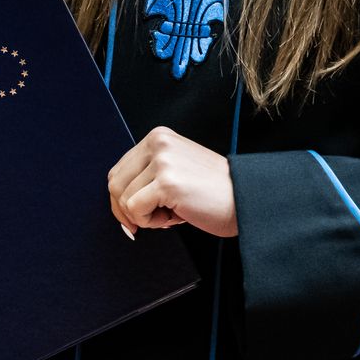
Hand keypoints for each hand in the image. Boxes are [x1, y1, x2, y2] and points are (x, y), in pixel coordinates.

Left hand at [108, 126, 238, 238]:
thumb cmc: (212, 192)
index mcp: (158, 137)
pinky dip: (151, 222)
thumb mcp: (175, 170)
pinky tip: (174, 217)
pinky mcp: (167, 182)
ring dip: (144, 216)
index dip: (121, 199)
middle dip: (127, 210)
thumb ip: (147, 175)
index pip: (118, 170)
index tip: (134, 216)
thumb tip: (116, 202)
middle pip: (115, 184)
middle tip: (154, 218)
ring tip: (171, 213)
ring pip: (124, 199)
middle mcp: (158, 143)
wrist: (245, 199)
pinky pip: (135, 210)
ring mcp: (163, 161)